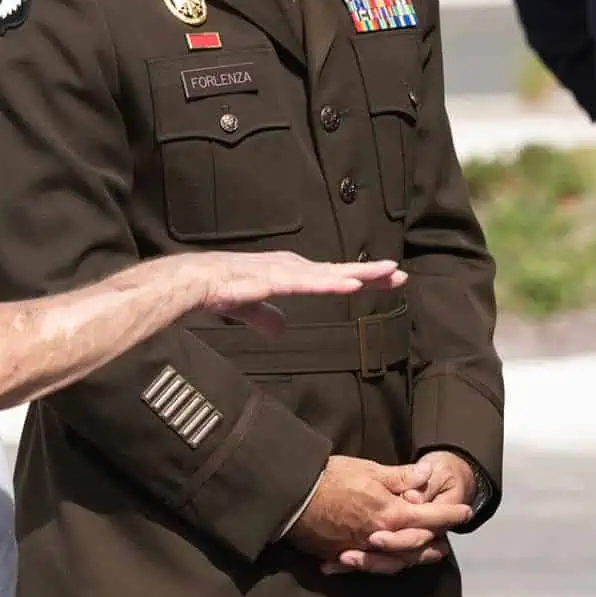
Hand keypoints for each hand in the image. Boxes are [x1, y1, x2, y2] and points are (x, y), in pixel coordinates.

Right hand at [180, 253, 406, 334]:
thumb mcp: (249, 307)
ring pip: (331, 274)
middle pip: (340, 271)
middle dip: (371, 273)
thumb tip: (280, 329)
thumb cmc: (220, 288)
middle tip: (401, 274)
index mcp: (290, 272)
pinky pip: (309, 283)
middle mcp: (294, 267)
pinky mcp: (275, 278)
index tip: (387, 280)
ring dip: (360, 274)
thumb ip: (266, 317)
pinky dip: (331, 283)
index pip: (333, 276)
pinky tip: (351, 285)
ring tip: (387, 273)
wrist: (194, 280)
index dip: (361, 278)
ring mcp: (286, 271)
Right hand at [322, 450, 479, 575]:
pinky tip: (389, 561)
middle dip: (435, 540)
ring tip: (427, 552)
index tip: (466, 512)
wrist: (294, 496)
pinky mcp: (344, 556)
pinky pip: (371, 565)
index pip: (429, 516)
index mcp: (390, 514)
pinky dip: (384, 564)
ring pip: (397, 560)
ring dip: (415, 557)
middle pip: (416, 545)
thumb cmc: (333, 477)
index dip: (449, 515)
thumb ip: (400, 477)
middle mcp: (381, 538)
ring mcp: (363, 550)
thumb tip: (426, 476)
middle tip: (447, 537)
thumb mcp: (370, 470)